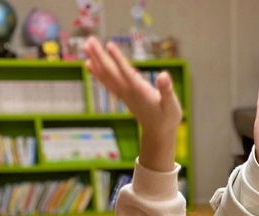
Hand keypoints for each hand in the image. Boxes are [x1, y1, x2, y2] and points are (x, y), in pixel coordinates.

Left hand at [84, 37, 180, 170]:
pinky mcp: (123, 94)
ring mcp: (124, 94)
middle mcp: (128, 92)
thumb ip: (167, 90)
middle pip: (111, 72)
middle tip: (89, 40)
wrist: (158, 133)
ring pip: (106, 76)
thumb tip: (164, 75)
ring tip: (86, 46)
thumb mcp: (172, 105)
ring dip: (96, 61)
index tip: (108, 45)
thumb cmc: (167, 118)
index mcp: (140, 92)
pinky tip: (90, 64)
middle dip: (100, 56)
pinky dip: (98, 72)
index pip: (126, 73)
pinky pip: (107, 81)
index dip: (118, 59)